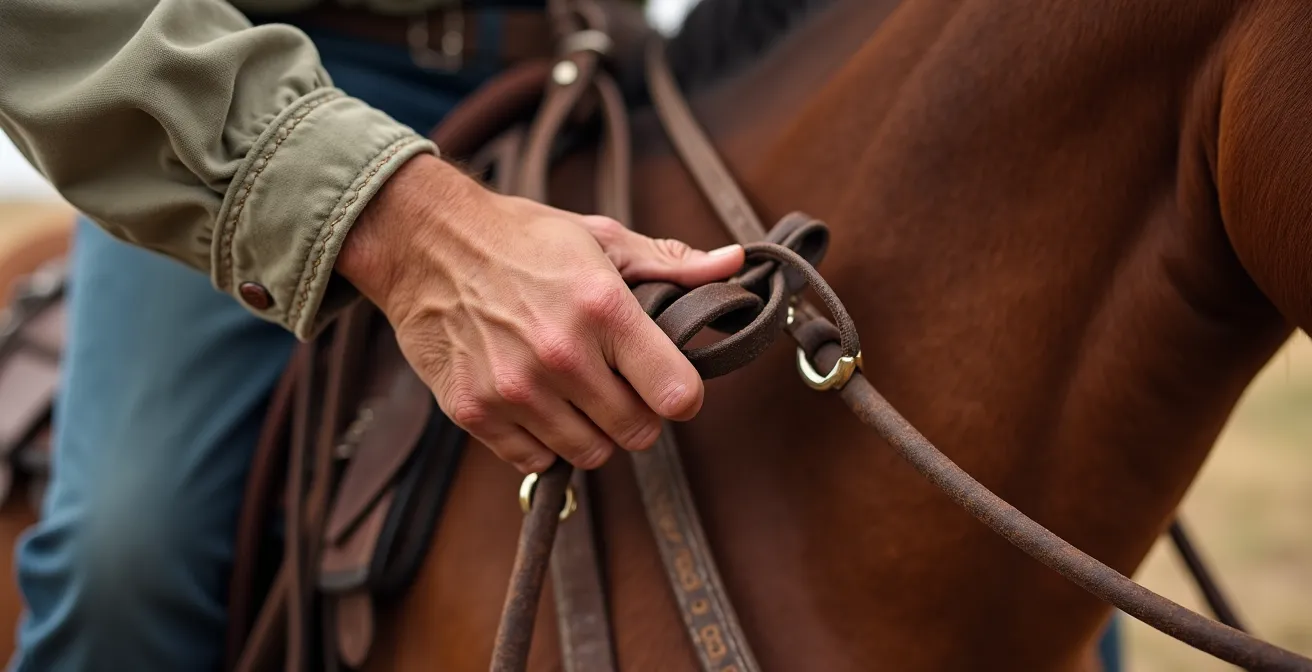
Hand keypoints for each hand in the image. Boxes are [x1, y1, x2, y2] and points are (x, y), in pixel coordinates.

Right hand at [338, 154, 744, 472]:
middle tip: (619, 385)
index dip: (683, 395)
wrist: (425, 244)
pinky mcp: (475, 412)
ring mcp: (515, 389)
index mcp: (602, 308)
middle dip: (638, 414)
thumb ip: (671, 264)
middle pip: (637, 433)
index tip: (671, 383)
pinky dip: (543, 442)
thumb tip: (734, 265)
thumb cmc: (520, 239)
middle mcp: (560, 355)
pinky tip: (537, 402)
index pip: (677, 395)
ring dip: (592, 431)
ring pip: (590, 454)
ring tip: (576, 391)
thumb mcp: (601, 238)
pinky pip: (535, 461)